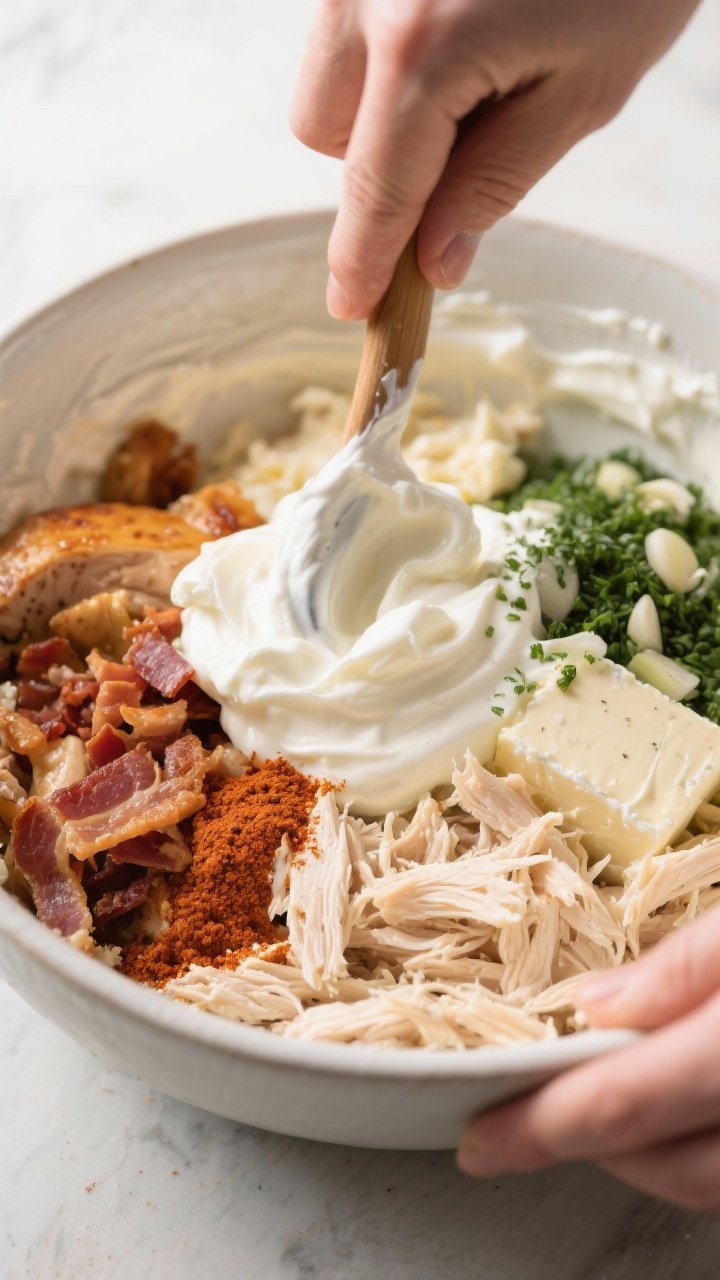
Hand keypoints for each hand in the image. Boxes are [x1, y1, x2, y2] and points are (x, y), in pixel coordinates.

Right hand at [292, 0, 698, 318]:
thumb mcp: (583, 93)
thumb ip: (496, 183)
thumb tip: (435, 258)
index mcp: (421, 45)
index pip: (376, 189)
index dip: (363, 260)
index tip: (352, 307)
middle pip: (325, 134)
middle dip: (376, 164)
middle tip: (465, 146)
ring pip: (327, 77)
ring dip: (379, 107)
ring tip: (474, 72)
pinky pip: (350, 26)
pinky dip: (389, 55)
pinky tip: (463, 29)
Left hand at [457, 903, 719, 1215]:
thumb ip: (684, 965)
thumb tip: (593, 1005)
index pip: (626, 1102)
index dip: (544, 1124)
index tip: (482, 1134)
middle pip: (670, 1165)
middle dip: (590, 1144)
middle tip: (523, 1121)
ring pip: (706, 1181)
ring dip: (644, 1154)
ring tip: (587, 1106)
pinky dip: (688, 1148)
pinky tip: (664, 1110)